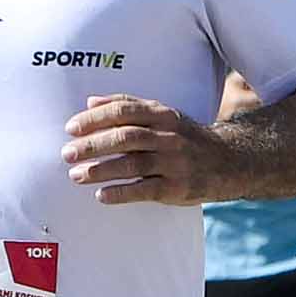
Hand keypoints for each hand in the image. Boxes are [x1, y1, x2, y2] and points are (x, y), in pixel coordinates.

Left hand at [61, 92, 228, 205]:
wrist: (228, 162)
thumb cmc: (185, 137)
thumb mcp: (162, 115)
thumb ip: (127, 106)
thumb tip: (89, 101)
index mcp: (163, 115)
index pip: (124, 111)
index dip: (95, 118)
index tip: (70, 128)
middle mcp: (169, 136)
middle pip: (126, 137)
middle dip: (93, 145)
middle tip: (66, 153)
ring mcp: (175, 162)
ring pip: (133, 164)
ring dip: (101, 170)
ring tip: (75, 175)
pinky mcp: (178, 187)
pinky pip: (145, 190)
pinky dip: (121, 193)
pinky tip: (101, 195)